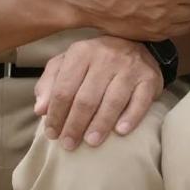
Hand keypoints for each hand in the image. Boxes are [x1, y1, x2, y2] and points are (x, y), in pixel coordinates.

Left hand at [33, 37, 162, 150]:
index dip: (55, 115)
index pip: (64, 89)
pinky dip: (130, 117)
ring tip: (91, 142)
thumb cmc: (95, 61)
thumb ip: (50, 83)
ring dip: (100, 125)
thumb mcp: (68, 63)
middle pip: (86, 98)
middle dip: (74, 125)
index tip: (52, 134)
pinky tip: (121, 131)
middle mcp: (106, 56)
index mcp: (82, 52)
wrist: (136, 44)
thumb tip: (40, 109)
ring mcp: (129, 66)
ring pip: (112, 101)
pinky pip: (140, 101)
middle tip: (68, 145)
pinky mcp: (149, 77)